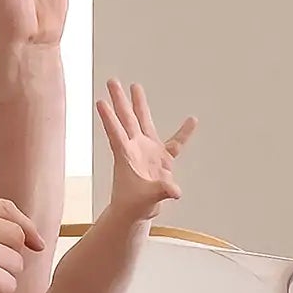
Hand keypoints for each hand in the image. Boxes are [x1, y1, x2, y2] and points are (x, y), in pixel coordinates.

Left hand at [98, 79, 196, 221]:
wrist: (136, 211)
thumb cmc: (134, 205)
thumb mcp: (147, 199)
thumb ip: (161, 191)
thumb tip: (175, 190)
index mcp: (126, 156)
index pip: (116, 133)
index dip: (109, 118)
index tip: (101, 102)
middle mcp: (135, 148)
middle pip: (126, 119)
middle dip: (119, 100)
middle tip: (112, 81)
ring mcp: (147, 150)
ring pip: (143, 122)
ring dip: (139, 104)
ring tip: (135, 85)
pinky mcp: (161, 158)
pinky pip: (175, 143)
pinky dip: (184, 133)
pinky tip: (192, 120)